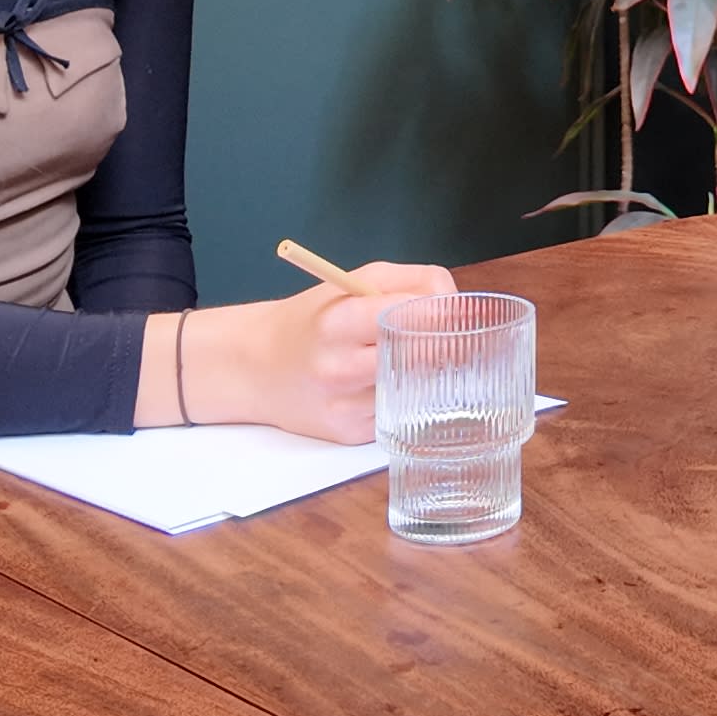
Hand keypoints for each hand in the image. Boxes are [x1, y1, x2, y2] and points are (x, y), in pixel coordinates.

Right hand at [185, 261, 456, 442]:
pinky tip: (386, 384)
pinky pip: (397, 412)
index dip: (446, 314)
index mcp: (339, 320)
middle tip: (452, 338)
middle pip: (421, 356)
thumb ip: (411, 282)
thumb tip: (457, 303)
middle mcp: (339, 366)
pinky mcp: (349, 434)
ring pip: (416, 388)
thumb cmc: (311, 319)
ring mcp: (344, 405)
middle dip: (445, 345)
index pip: (413, 315)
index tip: (460, 314)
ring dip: (426, 373)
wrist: (256, 366)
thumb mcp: (354, 281)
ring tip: (415, 358)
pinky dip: (402, 397)